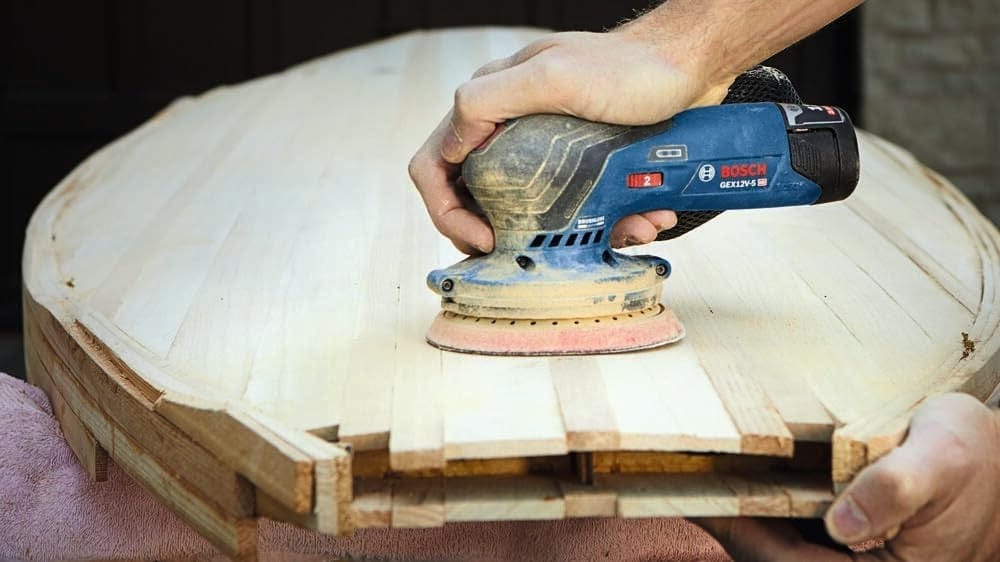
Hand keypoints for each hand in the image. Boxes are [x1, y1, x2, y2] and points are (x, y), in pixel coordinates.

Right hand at [408, 29, 732, 253]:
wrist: (690, 65)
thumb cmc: (629, 65)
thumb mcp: (554, 76)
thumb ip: (490, 100)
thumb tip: (452, 143)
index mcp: (491, 103)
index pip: (437, 164)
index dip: (448, 211)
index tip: (484, 238)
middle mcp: (510, 127)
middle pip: (477, 198)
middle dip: (504, 233)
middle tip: (530, 254)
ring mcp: (546, 149)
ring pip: (532, 210)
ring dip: (567, 234)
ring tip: (613, 234)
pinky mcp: (581, 164)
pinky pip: (577, 206)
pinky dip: (604, 222)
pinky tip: (638, 219)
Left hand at [694, 393, 999, 560]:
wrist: (997, 460)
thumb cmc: (977, 457)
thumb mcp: (944, 457)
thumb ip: (897, 487)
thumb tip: (841, 524)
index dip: (742, 534)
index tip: (701, 496)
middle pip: (775, 557)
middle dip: (733, 519)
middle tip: (688, 474)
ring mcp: (849, 556)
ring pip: (779, 545)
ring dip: (745, 511)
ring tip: (708, 470)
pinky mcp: (844, 541)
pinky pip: (793, 531)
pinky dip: (767, 505)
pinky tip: (745, 471)